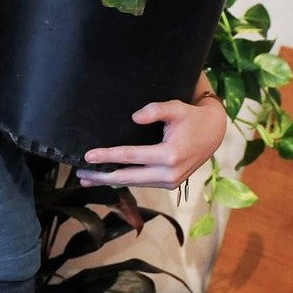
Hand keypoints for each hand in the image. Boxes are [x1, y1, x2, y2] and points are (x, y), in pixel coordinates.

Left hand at [76, 95, 226, 189]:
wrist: (213, 133)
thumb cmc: (191, 117)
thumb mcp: (176, 108)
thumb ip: (155, 110)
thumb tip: (134, 117)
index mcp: (169, 155)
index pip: (130, 156)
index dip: (107, 156)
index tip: (87, 156)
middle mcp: (169, 174)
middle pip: (127, 177)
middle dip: (102, 176)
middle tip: (79, 174)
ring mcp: (170, 182)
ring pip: (133, 183)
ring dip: (109, 181)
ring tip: (87, 178)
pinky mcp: (169, 184)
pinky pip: (141, 183)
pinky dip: (123, 181)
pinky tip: (108, 178)